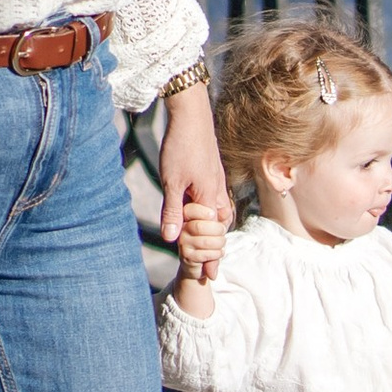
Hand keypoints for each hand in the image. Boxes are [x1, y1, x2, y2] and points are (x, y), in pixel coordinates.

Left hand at [159, 81, 232, 265]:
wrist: (192, 115)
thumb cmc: (181, 147)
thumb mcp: (172, 183)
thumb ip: (173, 212)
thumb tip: (173, 240)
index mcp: (209, 198)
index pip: (212, 237)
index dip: (211, 258)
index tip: (209, 277)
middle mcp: (218, 192)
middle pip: (219, 228)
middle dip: (214, 249)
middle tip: (209, 269)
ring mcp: (217, 181)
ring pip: (219, 214)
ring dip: (213, 231)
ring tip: (209, 247)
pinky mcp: (212, 172)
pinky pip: (216, 201)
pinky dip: (212, 214)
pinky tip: (204, 214)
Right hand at [171, 198, 229, 310]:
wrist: (204, 262)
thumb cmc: (213, 235)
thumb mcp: (220, 219)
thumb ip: (220, 213)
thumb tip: (220, 215)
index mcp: (187, 214)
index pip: (190, 209)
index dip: (205, 212)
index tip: (214, 215)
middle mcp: (181, 227)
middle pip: (199, 227)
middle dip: (218, 230)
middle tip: (222, 232)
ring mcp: (183, 241)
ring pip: (204, 241)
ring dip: (219, 243)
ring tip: (221, 244)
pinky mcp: (186, 255)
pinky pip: (204, 254)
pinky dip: (216, 254)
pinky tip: (217, 253)